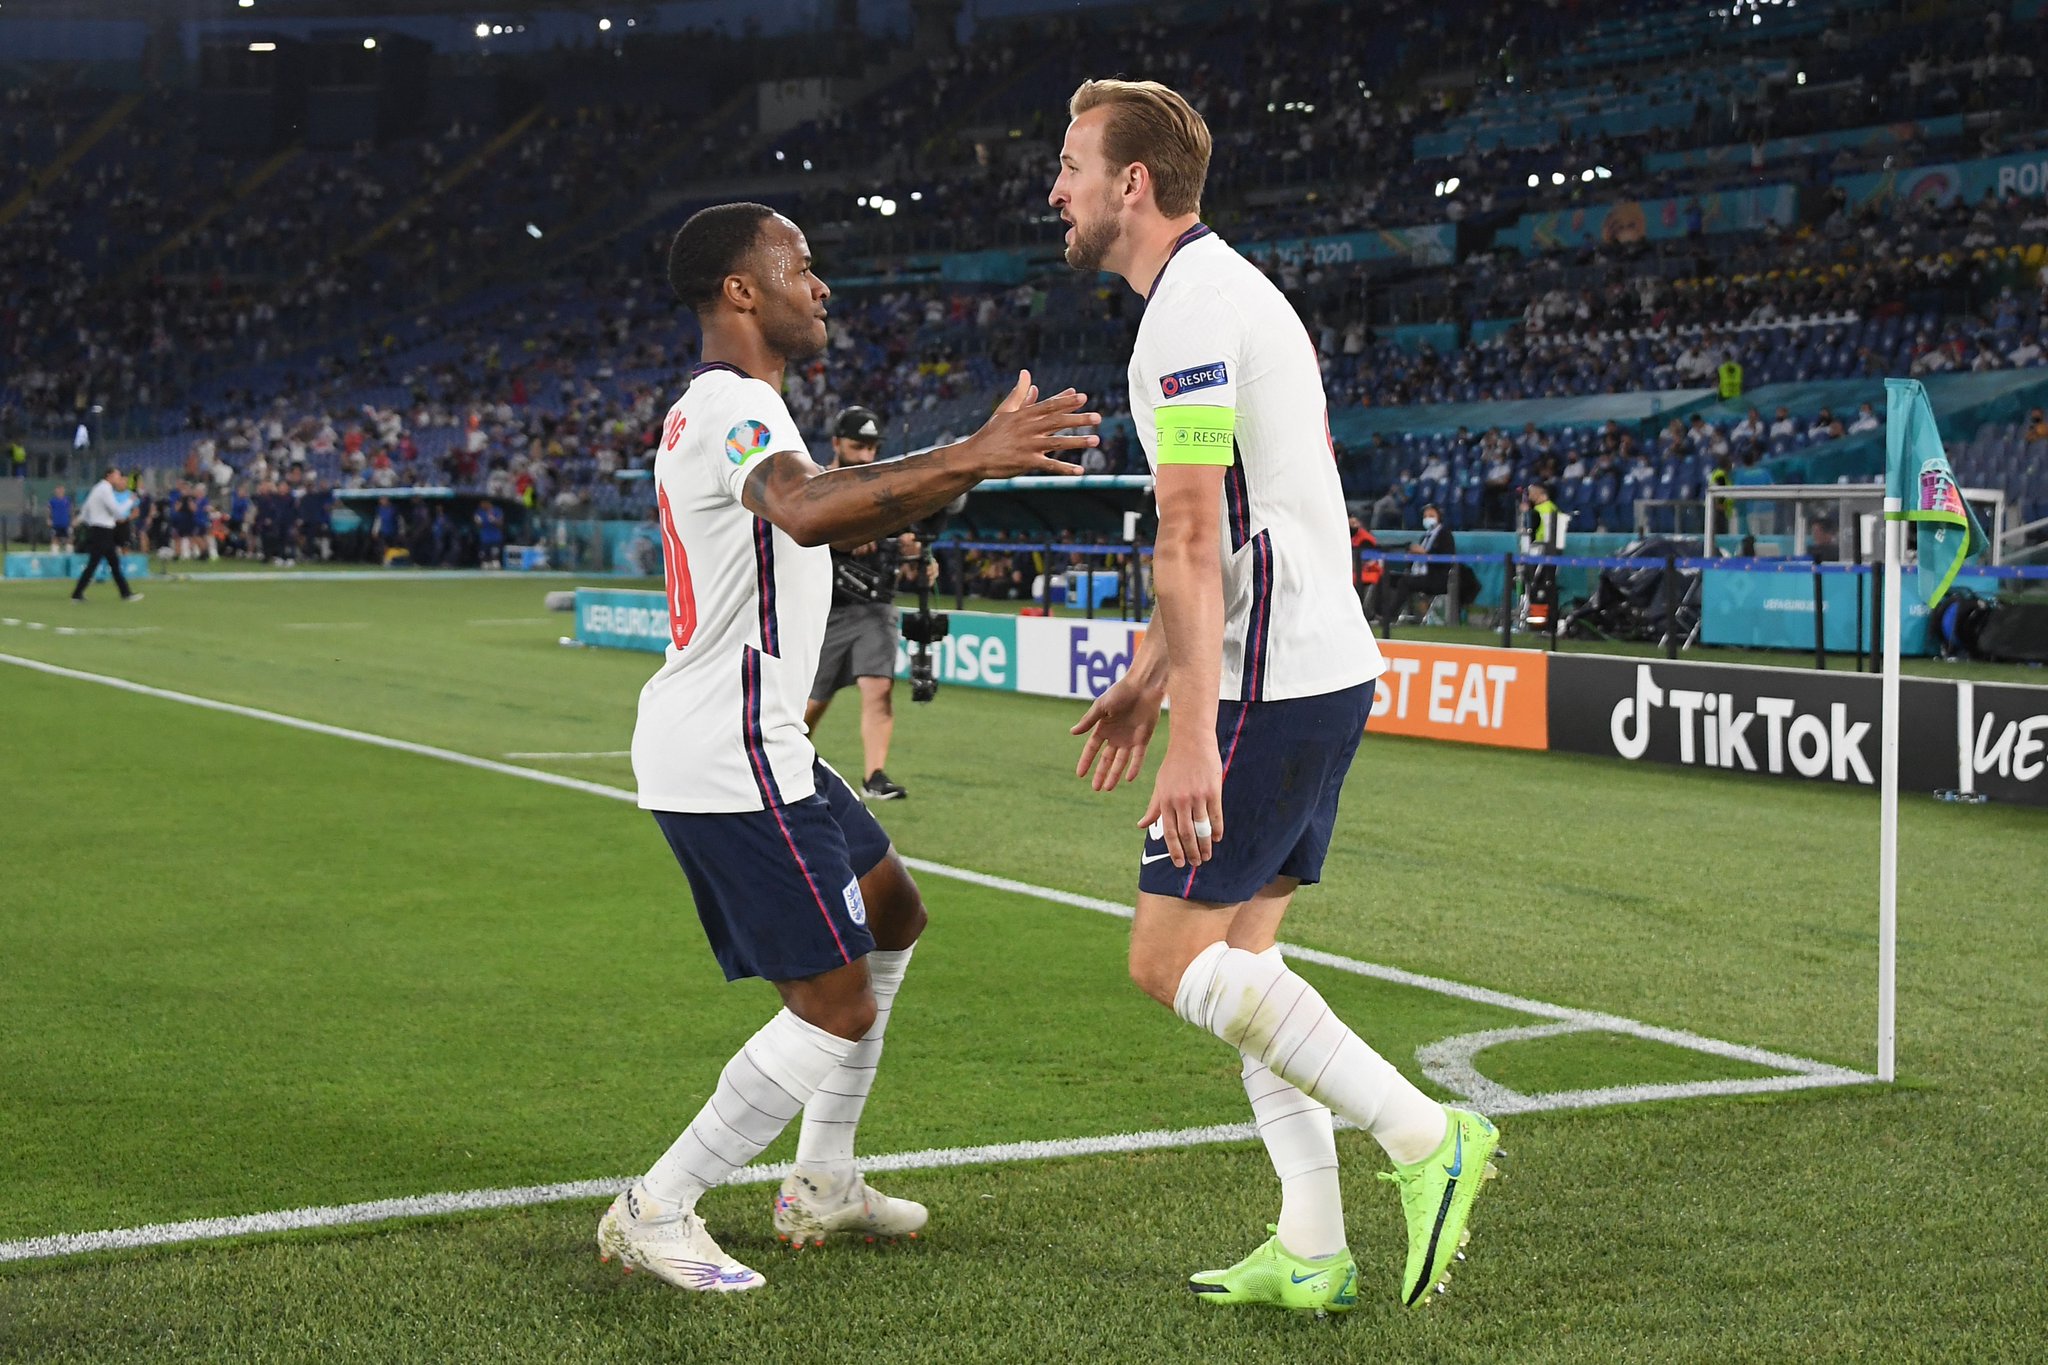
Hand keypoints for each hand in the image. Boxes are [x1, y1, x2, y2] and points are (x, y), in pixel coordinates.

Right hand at [968, 370, 1099, 478]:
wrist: (975, 455)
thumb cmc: (992, 432)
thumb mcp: (1005, 410)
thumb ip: (1019, 393)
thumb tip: (1026, 374)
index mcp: (1025, 415)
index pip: (1049, 406)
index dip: (1066, 401)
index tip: (1083, 397)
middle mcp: (1028, 428)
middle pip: (1057, 421)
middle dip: (1078, 419)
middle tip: (1098, 418)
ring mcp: (1028, 445)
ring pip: (1057, 442)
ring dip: (1077, 442)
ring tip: (1096, 440)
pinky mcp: (1026, 462)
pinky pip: (1049, 465)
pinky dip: (1065, 469)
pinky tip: (1080, 471)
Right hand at [1070, 674, 1164, 792]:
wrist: (1144, 686)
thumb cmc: (1121, 692)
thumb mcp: (1101, 706)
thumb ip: (1088, 721)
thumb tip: (1072, 733)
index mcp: (1103, 727)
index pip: (1092, 748)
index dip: (1086, 761)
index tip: (1080, 774)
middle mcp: (1116, 736)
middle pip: (1106, 759)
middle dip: (1101, 774)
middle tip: (1095, 788)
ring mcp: (1130, 738)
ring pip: (1121, 761)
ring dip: (1115, 774)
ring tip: (1108, 788)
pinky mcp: (1143, 738)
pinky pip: (1138, 757)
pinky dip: (1134, 767)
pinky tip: (1128, 778)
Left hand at [1138, 735, 1223, 870]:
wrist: (1191, 742)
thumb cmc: (1174, 764)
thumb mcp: (1160, 786)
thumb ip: (1153, 808)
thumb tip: (1141, 826)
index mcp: (1165, 801)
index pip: (1170, 832)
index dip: (1175, 850)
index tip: (1180, 863)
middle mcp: (1180, 801)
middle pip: (1187, 834)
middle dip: (1191, 852)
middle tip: (1196, 863)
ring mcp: (1197, 796)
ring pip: (1202, 828)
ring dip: (1205, 845)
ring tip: (1207, 856)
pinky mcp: (1213, 791)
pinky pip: (1216, 816)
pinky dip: (1217, 830)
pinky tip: (1217, 838)